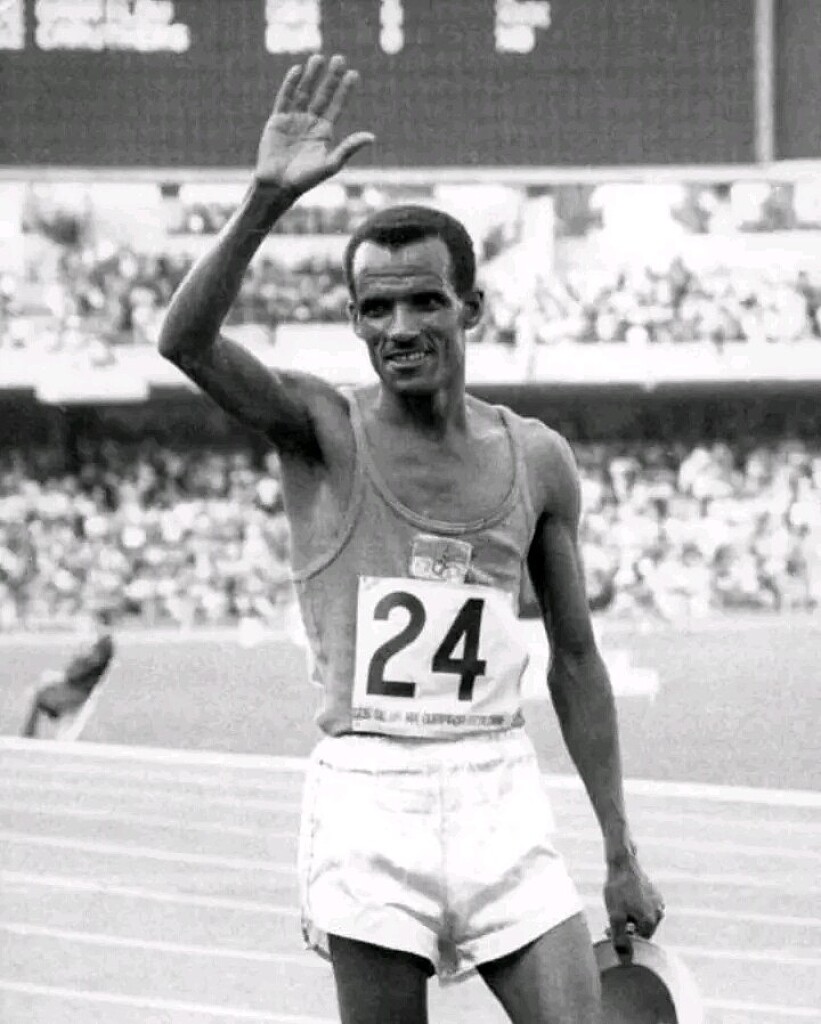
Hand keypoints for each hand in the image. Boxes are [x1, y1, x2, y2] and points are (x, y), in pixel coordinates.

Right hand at [255, 54, 374, 195]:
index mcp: (324, 133)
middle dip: (331, 78)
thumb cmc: (305, 179)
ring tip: (319, 57)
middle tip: (339, 58)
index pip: (337, 106)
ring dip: (311, 75)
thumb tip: (371, 137)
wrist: (278, 185)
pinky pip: (285, 98)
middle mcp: (310, 123)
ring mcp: (293, 120)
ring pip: (304, 92)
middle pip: (322, 94)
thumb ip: (349, 149)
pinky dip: (290, 84)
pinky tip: (297, 70)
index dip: (345, 90)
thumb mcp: (330, 164)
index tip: (354, 74)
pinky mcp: (277, 120)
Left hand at [604, 852, 664, 959]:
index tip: (608, 930)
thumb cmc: (617, 889)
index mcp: (650, 922)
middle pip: (641, 930)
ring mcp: (658, 902)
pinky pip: (645, 907)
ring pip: (643, 918)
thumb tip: (624, 958)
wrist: (622, 863)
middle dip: (626, 928)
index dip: (623, 938)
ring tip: (617, 907)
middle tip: (610, 920)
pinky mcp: (655, 893)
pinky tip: (625, 899)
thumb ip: (619, 938)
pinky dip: (635, 907)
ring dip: (630, 918)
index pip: (638, 941)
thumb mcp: (614, 915)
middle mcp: (659, 914)